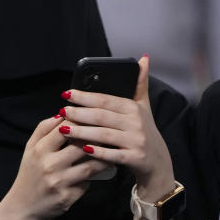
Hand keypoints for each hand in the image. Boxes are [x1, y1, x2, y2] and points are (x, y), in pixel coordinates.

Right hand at [1, 113, 111, 219]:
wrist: (23, 206)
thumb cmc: (30, 173)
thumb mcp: (30, 148)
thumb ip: (43, 128)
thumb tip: (63, 113)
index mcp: (40, 150)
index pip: (65, 129)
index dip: (81, 121)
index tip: (93, 118)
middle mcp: (49, 165)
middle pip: (81, 147)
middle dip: (96, 139)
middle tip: (109, 134)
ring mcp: (59, 183)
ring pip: (89, 167)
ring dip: (103, 159)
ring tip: (112, 152)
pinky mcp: (67, 198)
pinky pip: (86, 184)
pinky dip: (93, 178)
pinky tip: (100, 172)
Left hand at [59, 56, 175, 201]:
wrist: (158, 162)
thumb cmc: (145, 131)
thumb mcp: (144, 106)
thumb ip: (140, 83)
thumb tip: (143, 57)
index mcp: (133, 108)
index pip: (105, 99)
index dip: (85, 96)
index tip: (67, 94)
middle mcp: (135, 123)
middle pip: (102, 116)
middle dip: (79, 113)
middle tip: (61, 111)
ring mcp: (136, 141)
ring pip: (104, 135)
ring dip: (82, 132)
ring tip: (63, 130)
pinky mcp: (135, 158)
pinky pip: (113, 154)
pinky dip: (98, 152)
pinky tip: (83, 149)